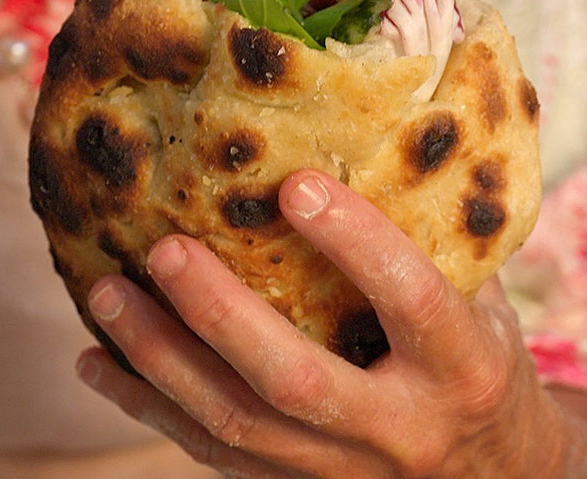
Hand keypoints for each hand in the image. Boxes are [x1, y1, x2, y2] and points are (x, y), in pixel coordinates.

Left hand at [78, 169, 586, 477]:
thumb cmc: (486, 370)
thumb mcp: (488, 309)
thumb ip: (438, 246)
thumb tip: (372, 141)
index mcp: (464, 369)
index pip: (413, 302)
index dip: (358, 243)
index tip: (297, 184)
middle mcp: (401, 430)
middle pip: (296, 381)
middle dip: (222, 315)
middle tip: (165, 250)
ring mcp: (344, 472)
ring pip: (238, 426)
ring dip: (162, 361)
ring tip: (106, 295)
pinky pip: (213, 453)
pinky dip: (149, 407)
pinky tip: (98, 363)